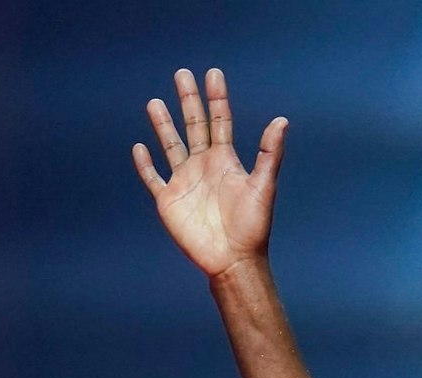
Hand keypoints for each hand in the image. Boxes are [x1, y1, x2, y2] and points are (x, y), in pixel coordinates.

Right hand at [133, 69, 288, 278]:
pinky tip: (140, 147)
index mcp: (225, 161)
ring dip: (163, 125)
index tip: (213, 74)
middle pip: (194, 126)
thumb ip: (269, 153)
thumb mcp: (263, 186)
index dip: (217, 98)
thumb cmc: (252, 226)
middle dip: (188, 100)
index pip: (220, 121)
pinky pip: (153, 178)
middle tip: (182, 74)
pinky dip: (145, 164)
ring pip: (171, 146)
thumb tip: (282, 121)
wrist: (233, 259)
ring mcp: (184, 181)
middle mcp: (204, 166)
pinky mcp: (168, 200)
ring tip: (154, 102)